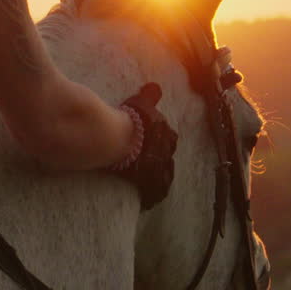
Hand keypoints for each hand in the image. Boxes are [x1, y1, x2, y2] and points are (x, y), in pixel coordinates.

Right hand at [111, 83, 177, 209]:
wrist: (121, 137)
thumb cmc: (131, 119)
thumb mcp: (142, 102)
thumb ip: (150, 95)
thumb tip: (154, 87)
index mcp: (166, 134)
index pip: (170, 139)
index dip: (165, 143)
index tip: (161, 147)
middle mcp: (165, 152)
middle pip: (168, 161)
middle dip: (165, 164)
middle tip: (160, 169)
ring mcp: (157, 167)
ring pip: (164, 178)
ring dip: (161, 182)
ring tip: (156, 189)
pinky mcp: (146, 180)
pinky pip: (152, 191)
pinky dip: (151, 196)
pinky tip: (148, 202)